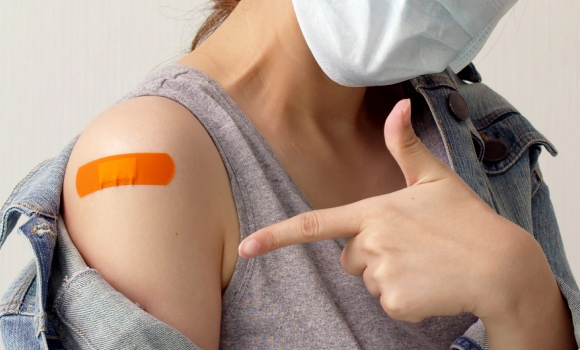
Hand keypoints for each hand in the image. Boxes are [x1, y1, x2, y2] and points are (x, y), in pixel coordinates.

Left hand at [238, 100, 568, 341]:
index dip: (276, 236)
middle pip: (349, 258)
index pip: (314, 223)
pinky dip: (405, 299)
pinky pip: (388, 303)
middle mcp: (372, 241)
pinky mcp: (397, 301)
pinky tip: (429, 284)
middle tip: (411, 247)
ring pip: (369, 281)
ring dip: (390, 276)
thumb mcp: (436, 177)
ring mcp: (383, 273)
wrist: (501, 266)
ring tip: (425, 264)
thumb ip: (405, 146)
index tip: (246, 248)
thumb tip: (398, 105)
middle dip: (371, 255)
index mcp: (375, 210)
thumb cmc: (467, 219)